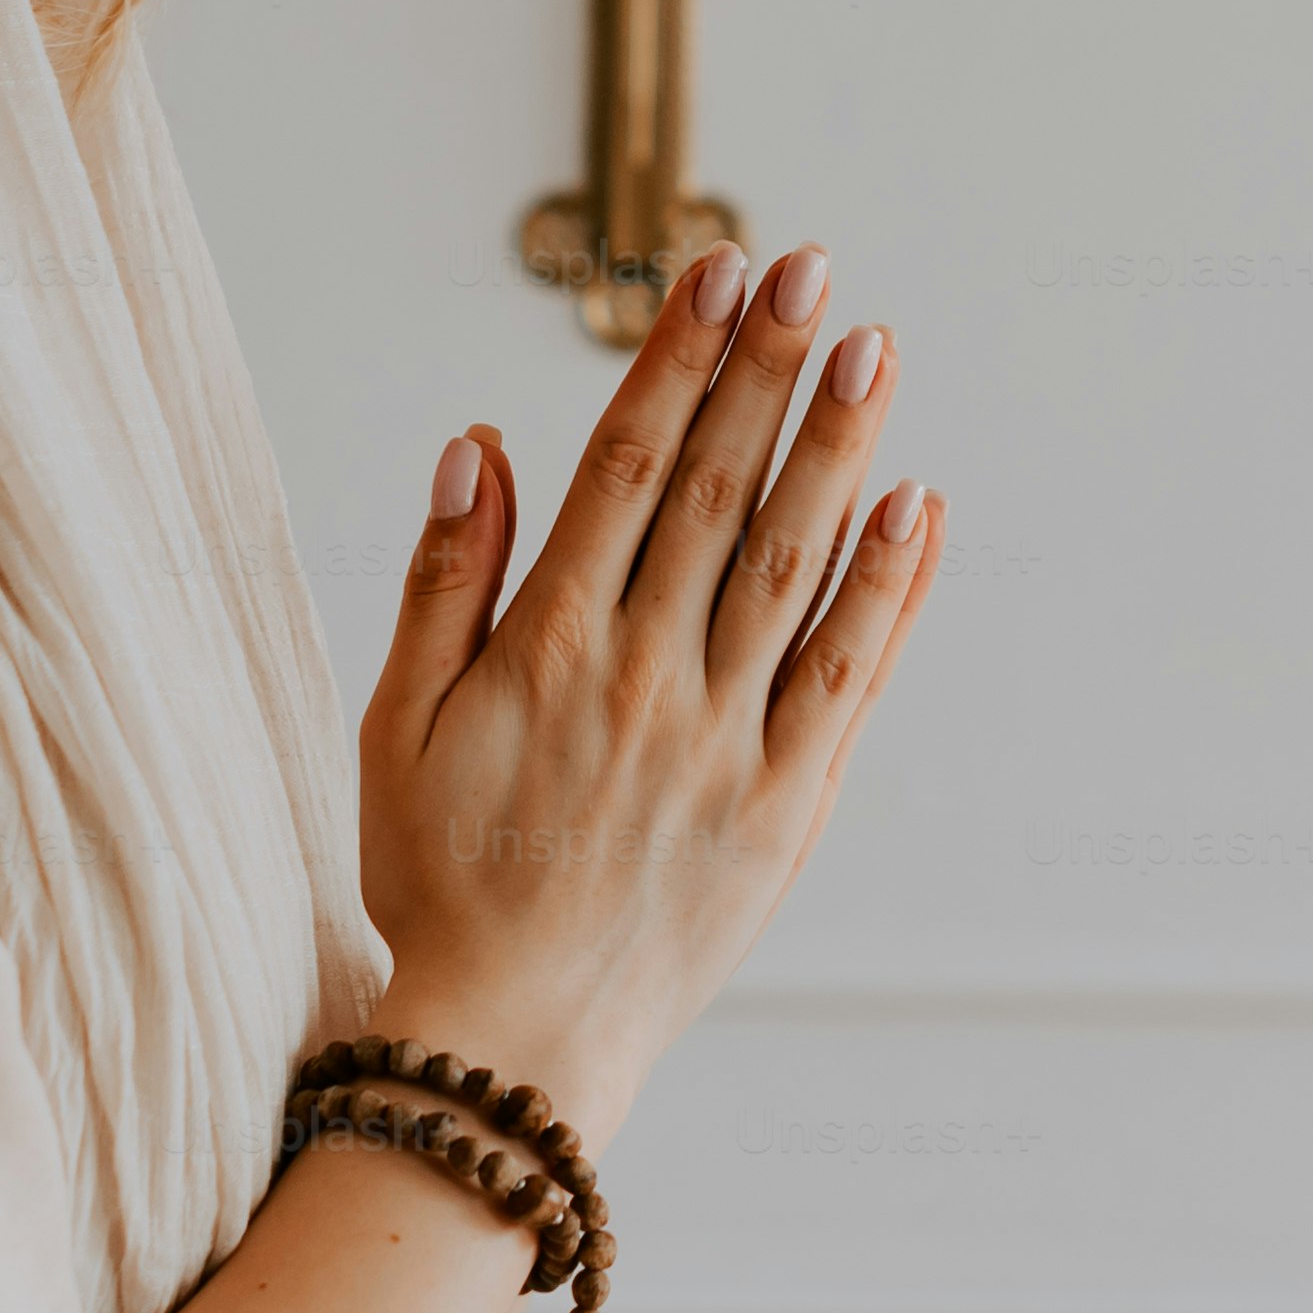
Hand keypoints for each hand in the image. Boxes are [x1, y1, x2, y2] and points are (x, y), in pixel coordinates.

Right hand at [350, 240, 941, 1151]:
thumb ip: (444, 580)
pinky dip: (886, 591)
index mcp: (548, 648)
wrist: (512, 1045)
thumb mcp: (398, 727)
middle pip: (719, 492)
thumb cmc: (442, 880)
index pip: (625, 466)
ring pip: (792, 566)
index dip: (676, 360)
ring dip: (837, 451)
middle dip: (765, 369)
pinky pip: (846, 679)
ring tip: (873, 350)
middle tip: (811, 266)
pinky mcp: (784, 808)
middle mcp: (643, 679)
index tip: (716, 271)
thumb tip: (478, 441)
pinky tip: (915, 508)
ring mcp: (722, 742)